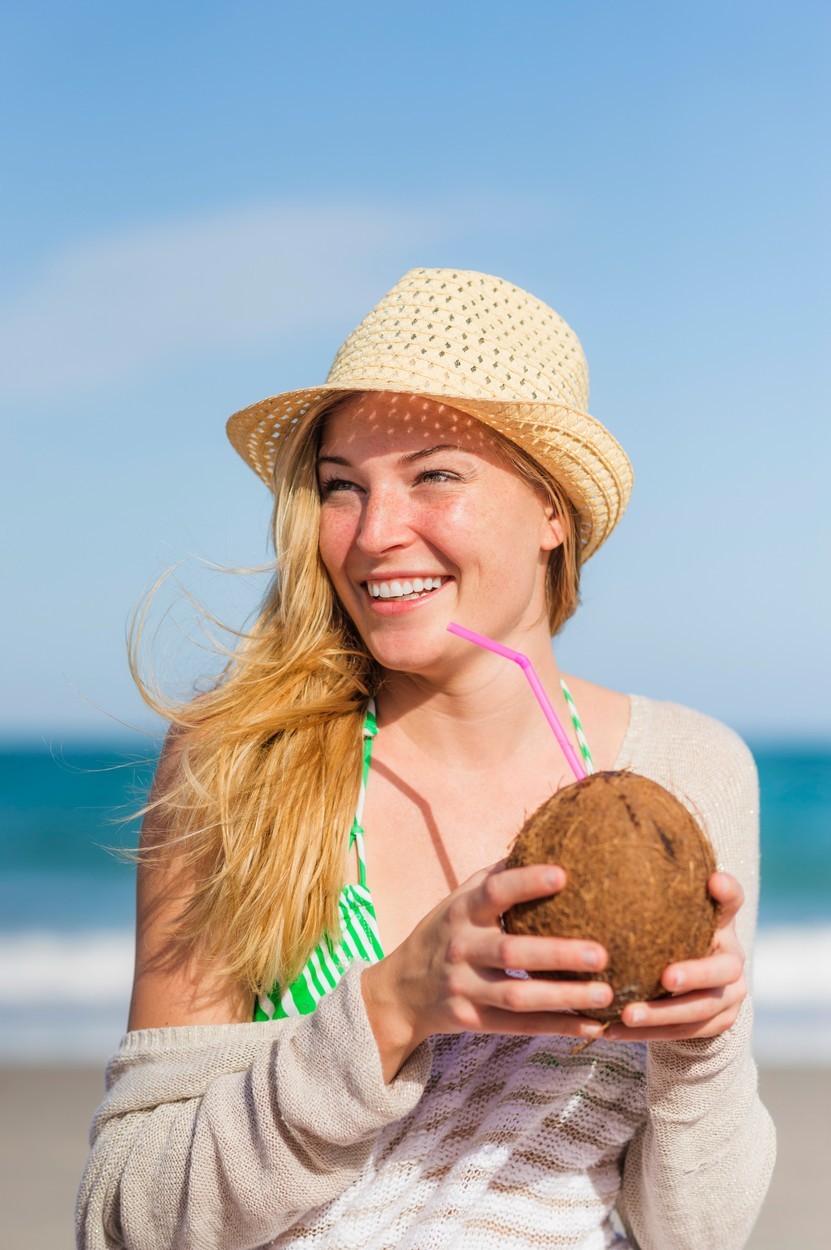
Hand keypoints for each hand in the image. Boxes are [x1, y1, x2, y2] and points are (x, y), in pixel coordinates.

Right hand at [361, 861, 612, 1080]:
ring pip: (518, 996)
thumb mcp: (459, 900)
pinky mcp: (472, 1020)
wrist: (402, 990)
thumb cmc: (446, 932)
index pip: (494, 892)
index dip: (526, 882)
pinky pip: (519, 1026)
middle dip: (558, 953)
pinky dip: (557, 1026)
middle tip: (602, 953)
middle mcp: (461, 948)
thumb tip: (543, 845)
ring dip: (564, 996)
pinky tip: (593, 1026)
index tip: (563, 875)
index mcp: (461, 911)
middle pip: (511, 952)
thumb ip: (495, 878)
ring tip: (606, 994)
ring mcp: (464, 987)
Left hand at [604, 871, 746, 1042]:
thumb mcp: (663, 912)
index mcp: (722, 923)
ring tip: (625, 1015)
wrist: (691, 984)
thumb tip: (597, 862)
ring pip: (700, 1009)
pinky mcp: (717, 1023)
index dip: (727, 892)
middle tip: (666, 977)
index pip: (732, 900)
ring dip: (662, 1014)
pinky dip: (646, 1035)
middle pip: (723, 968)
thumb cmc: (668, 935)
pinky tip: (612, 1032)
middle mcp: (733, 958)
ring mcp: (730, 995)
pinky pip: (682, 1033)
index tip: (713, 881)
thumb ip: (649, 892)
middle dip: (696, 973)